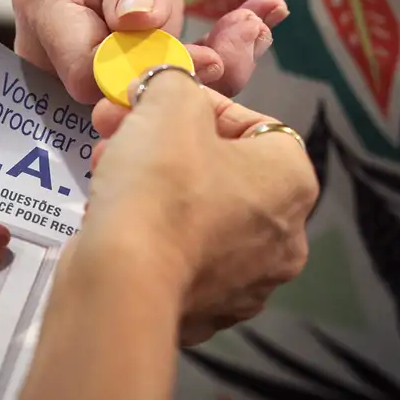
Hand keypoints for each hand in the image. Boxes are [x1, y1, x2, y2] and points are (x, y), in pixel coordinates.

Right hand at [12, 0, 288, 101]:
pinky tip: (261, 15)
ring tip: (259, 18)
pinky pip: (174, 74)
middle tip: (251, 28)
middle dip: (193, 72)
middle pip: (121, 93)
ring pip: (153, 92)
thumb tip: (137, 22)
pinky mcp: (132, 60)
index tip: (204, 55)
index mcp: (46, 4)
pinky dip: (221, 52)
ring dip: (218, 63)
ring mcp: (97, 58)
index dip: (143, 74)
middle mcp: (61, 45)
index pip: (86, 71)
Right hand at [74, 71, 317, 343]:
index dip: (198, 105)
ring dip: (154, 189)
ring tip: (106, 169)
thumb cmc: (161, 184)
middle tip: (120, 130)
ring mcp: (246, 286)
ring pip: (196, 218)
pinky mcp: (204, 316)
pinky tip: (113, 220)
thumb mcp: (168, 103)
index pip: (252, 126)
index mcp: (293, 182)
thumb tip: (169, 88)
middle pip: (220, 173)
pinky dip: (150, 237)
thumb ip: (175, 82)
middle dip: (166, 146)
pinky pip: (177, 260)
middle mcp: (284, 240)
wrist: (124, 282)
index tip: (154, 99)